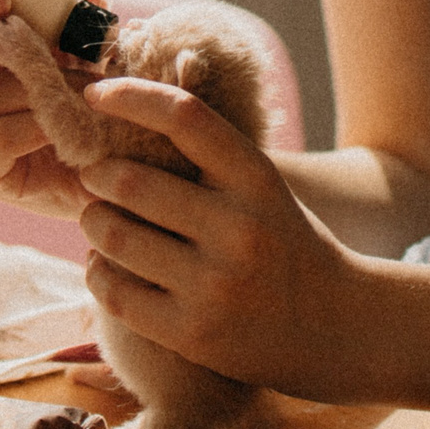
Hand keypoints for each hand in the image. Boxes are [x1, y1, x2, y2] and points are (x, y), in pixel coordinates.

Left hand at [75, 75, 371, 400]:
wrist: (336, 324)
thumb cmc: (281, 241)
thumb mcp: (261, 187)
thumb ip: (206, 157)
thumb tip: (124, 107)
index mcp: (257, 179)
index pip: (185, 117)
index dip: (131, 96)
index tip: (95, 95)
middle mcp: (239, 228)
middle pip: (129, 181)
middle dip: (97, 174)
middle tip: (93, 176)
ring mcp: (215, 285)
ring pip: (112, 236)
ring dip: (93, 221)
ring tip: (99, 219)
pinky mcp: (192, 333)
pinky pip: (113, 291)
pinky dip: (97, 270)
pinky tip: (107, 264)